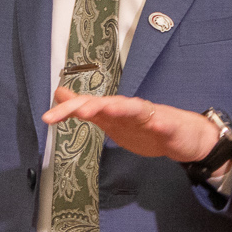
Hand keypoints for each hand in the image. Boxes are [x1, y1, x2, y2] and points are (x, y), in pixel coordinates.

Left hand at [41, 88, 219, 162]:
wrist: (183, 136)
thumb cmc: (145, 126)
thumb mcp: (110, 120)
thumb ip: (86, 108)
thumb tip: (60, 95)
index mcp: (114, 111)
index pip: (89, 106)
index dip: (69, 110)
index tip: (48, 118)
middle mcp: (130, 109)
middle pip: (109, 103)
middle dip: (94, 105)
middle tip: (79, 110)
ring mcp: (151, 116)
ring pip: (135, 109)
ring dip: (122, 108)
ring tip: (108, 110)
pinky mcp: (170, 127)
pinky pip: (164, 124)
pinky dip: (159, 123)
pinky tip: (156, 124)